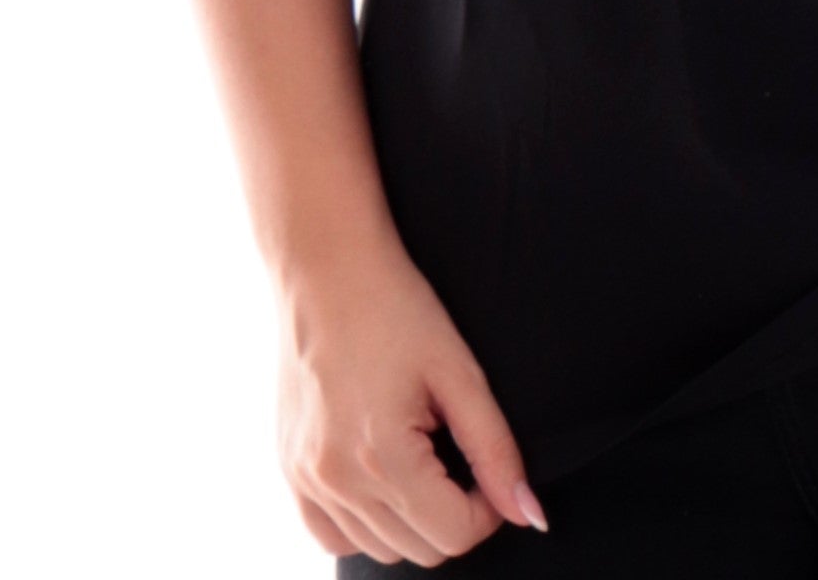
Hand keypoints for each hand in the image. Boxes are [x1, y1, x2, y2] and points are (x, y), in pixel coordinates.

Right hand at [275, 231, 548, 561]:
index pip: (454, 536)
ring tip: (420, 450)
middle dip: (453, 512)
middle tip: (456, 449)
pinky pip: (332, 535)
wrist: (326, 268)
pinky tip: (382, 469)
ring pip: (379, 549)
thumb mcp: (459, 371)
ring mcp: (306, 480)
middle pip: (419, 550)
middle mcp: (336, 481)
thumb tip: (528, 513)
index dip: (489, 506)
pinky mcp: (289, 471)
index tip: (489, 463)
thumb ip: (495, 449)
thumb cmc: (397, 308)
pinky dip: (364, 520)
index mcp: (383, 457)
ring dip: (411, 518)